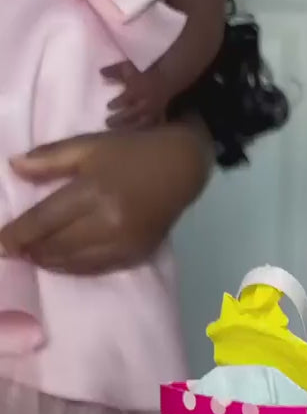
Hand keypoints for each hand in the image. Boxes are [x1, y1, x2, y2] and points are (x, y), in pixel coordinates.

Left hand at [0, 125, 212, 274]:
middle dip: (32, 250)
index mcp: (94, 192)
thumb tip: (14, 167)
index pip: (47, 219)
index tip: (0, 242)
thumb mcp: (89, 145)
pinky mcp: (135, 255)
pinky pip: (97, 268)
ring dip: (50, 262)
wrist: (181, 168)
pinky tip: (60, 262)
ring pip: (76, 262)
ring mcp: (124, 243)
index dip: (20, 233)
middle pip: (59, 245)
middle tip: (13, 250)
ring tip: (33, 256)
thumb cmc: (131, 152)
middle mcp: (109, 223)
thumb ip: (51, 158)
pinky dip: (74, 268)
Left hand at [103, 61, 173, 129]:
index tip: (108, 106)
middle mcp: (144, 103)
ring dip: (128, 128)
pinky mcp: (157, 118)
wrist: (165, 79)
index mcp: (137, 91)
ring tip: (118, 132)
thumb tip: (101, 72)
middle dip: (118, 120)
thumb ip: (114, 71)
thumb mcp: (127, 68)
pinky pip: (151, 127)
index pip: (124, 99)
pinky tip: (136, 135)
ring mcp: (151, 113)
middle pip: (130, 115)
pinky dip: (144, 131)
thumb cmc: (144, 72)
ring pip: (139, 124)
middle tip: (107, 123)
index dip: (116, 104)